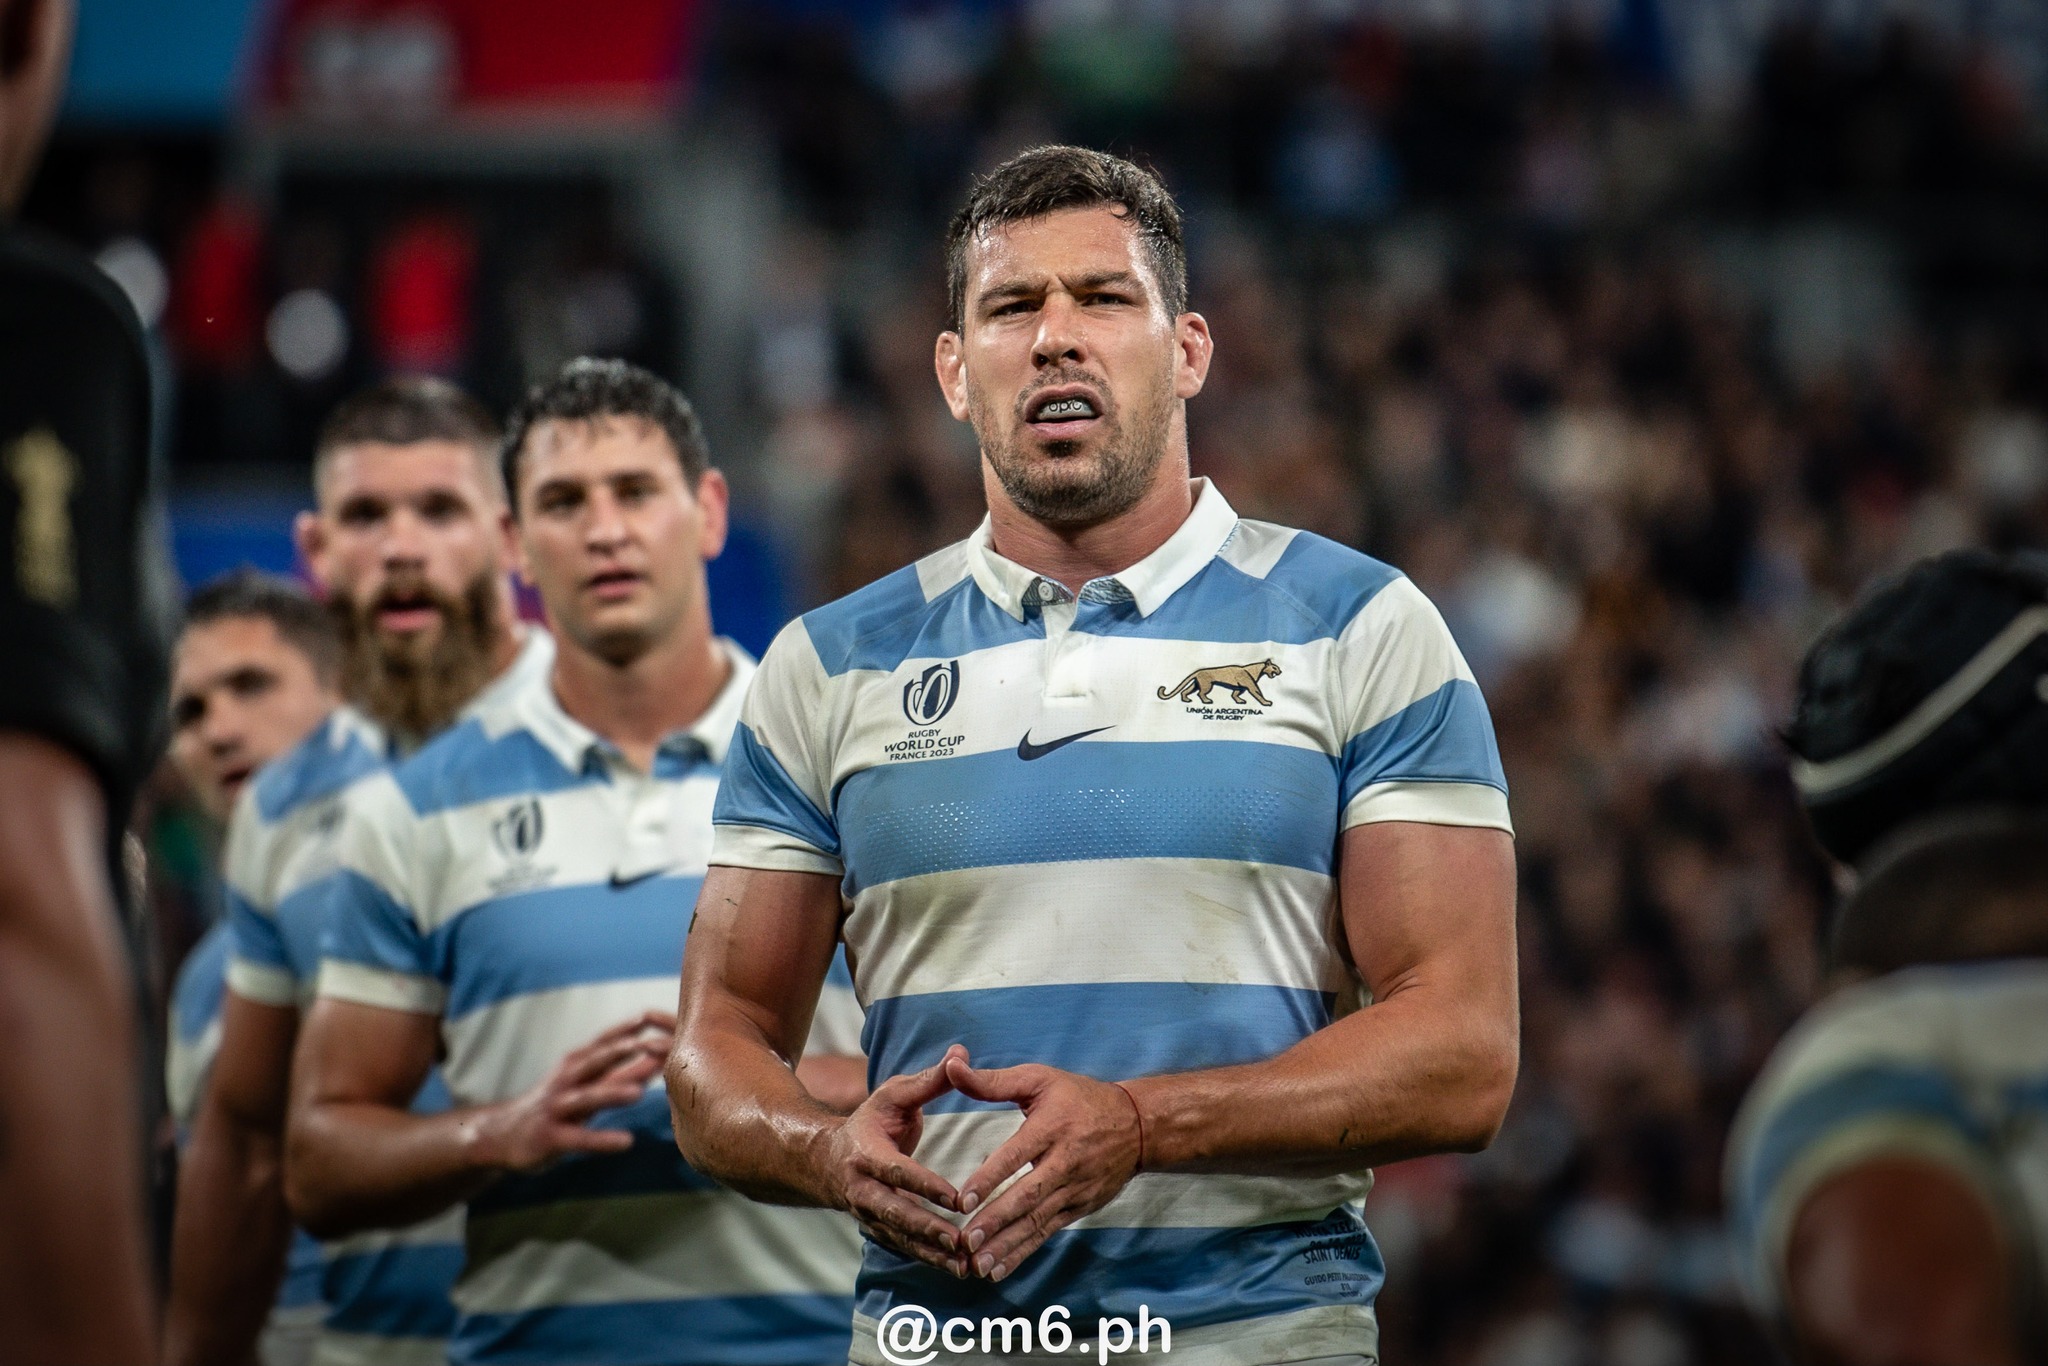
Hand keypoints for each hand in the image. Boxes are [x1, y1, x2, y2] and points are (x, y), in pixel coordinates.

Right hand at [469, 1011, 673, 1171]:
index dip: (629, 1029)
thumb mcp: (586, 1085)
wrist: (504, 1134)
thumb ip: (621, 1072)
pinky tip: (626, 1141)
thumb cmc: (557, 1105)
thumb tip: (659, 1058)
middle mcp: (566, 1080)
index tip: (656, 1016)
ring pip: (586, 1097)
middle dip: (623, 1051)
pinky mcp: (550, 1137)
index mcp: (576, 1064)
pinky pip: (579, 1138)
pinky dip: (601, 1139)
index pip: (604, 1041)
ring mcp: (557, 1107)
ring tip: (638, 1093)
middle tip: (653, 1045)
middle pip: (596, 1061)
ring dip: (611, 1093)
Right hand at [819, 1043, 967, 1275]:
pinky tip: (958, 1269)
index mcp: (866, 1153)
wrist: (825, 1160)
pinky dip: (929, 1260)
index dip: (925, 1185)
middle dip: (927, 1228)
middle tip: (959, 1239)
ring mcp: (868, 1215)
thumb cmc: (870, 1122)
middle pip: (896, 1213)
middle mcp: (863, 1189)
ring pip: (901, 1238)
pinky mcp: (878, 1231)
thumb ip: (929, 1080)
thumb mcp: (894, 1094)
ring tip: (965, 1264)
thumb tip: (960, 1053)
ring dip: (932, 1253)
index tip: (956, 1197)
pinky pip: (904, 1248)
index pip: (897, 1172)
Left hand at [948, 1056, 1141, 1281]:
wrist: (1137, 1126)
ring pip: (1036, 1220)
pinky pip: (1047, 1232)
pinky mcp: (1079, 1208)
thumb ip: (992, 1080)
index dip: (990, 1178)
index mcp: (1053, 1127)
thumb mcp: (1039, 1079)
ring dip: (1006, 1244)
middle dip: (997, 1220)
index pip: (1017, 1154)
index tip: (963, 1199)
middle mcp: (1065, 1161)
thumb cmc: (1080, 1098)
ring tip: (977, 1263)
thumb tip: (952, 1065)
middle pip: (1028, 1195)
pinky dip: (1022, 1252)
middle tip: (966, 1239)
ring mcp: (1074, 1189)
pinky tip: (998, 1268)